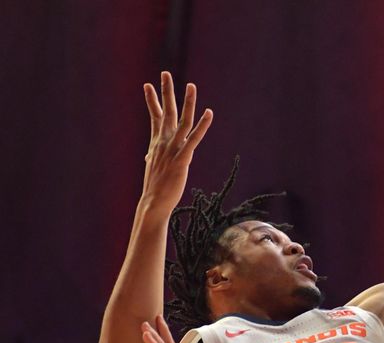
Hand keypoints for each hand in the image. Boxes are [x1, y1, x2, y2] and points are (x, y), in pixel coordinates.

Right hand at [140, 72, 212, 212]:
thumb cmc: (155, 187)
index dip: (152, 100)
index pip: (155, 116)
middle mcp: (164, 142)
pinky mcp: (183, 159)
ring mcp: (173, 149)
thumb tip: (149, 155)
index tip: (147, 85)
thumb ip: (153, 157)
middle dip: (166, 92)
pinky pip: (194, 139)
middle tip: (164, 73)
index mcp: (157, 143)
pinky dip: (202, 125)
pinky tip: (209, 113)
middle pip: (166, 112)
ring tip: (191, 85)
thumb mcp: (153, 167)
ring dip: (187, 102)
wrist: (154, 202)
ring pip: (182, 121)